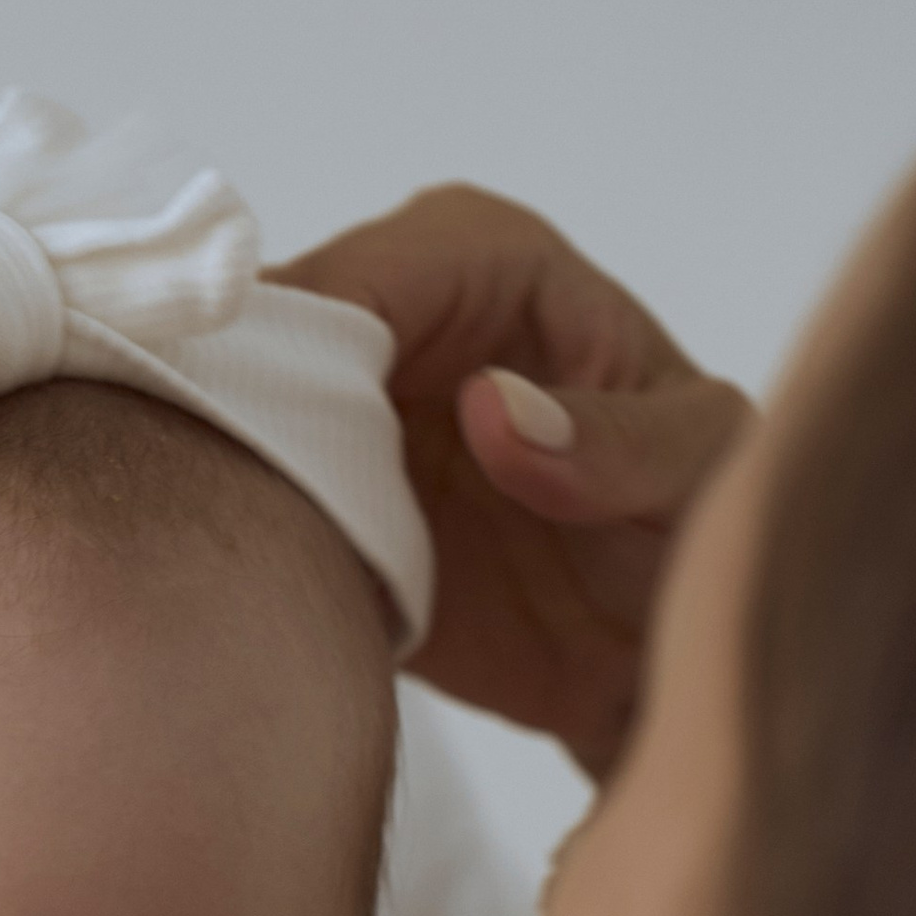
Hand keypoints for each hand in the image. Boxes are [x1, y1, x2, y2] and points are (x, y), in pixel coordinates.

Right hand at [272, 186, 750, 776]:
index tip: (264, 422)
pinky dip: (219, 532)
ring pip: (229, 414)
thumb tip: (490, 407)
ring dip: (212, 474)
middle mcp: (394, 315)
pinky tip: (216, 577)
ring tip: (215, 544)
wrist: (655, 656)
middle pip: (262, 341)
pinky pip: (234, 493)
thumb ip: (619, 442)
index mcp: (486, 259)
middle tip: (216, 497)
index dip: (295, 342)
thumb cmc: (698, 530)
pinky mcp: (307, 490)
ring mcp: (340, 406)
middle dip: (231, 408)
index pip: (356, 281)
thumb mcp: (704, 473)